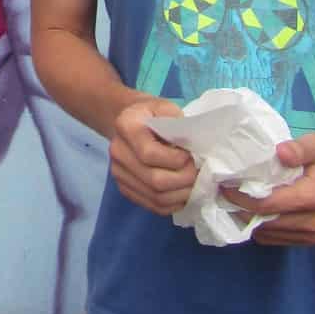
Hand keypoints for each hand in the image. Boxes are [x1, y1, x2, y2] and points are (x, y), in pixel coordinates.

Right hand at [110, 97, 197, 215]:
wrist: (132, 122)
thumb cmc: (153, 114)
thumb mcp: (166, 107)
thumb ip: (179, 124)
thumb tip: (194, 148)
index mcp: (125, 126)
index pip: (150, 154)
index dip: (176, 160)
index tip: (190, 155)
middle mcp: (117, 151)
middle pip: (154, 180)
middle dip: (183, 180)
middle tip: (197, 173)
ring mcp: (118, 173)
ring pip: (155, 197)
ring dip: (181, 195)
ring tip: (194, 184)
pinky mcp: (125, 188)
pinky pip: (152, 206)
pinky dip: (173, 204)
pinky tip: (183, 193)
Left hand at [222, 131, 314, 245]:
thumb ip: (299, 149)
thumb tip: (279, 152)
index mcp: (312, 198)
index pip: (266, 205)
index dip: (240, 197)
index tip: (223, 185)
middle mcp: (313, 222)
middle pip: (265, 222)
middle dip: (241, 210)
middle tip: (223, 193)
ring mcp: (314, 234)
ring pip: (270, 235)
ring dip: (251, 220)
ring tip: (236, 201)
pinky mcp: (313, 238)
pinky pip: (279, 239)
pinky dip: (264, 228)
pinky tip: (255, 212)